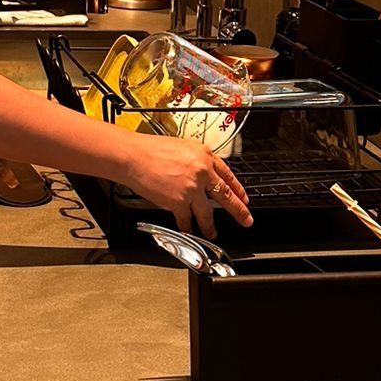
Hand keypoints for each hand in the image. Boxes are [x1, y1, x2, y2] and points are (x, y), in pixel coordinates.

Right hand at [118, 133, 252, 237]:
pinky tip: (188, 230)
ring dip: (210, 226)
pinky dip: (187, 226)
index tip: (243, 197)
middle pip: (225, 195)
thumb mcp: (182, 147)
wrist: (134, 156)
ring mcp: (192, 189)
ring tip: (213, 233)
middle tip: (246, 219)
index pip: (228, 174)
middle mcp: (202, 172)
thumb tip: (202, 174)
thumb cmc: (151, 149)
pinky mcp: (179, 202)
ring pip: (207, 213)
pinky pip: (186, 219)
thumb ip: (196, 161)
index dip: (238, 188)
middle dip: (238, 210)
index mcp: (205, 155)